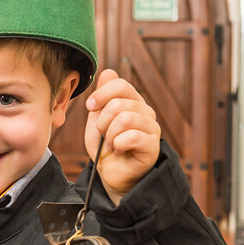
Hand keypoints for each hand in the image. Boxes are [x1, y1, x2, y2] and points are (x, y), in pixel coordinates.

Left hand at [84, 69, 160, 201]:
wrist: (110, 173)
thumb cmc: (104, 146)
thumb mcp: (97, 119)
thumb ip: (102, 97)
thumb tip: (108, 71)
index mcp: (133, 101)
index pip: (120, 84)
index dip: (101, 94)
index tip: (90, 106)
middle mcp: (146, 111)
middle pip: (118, 104)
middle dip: (102, 122)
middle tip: (103, 135)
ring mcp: (152, 128)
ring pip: (124, 119)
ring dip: (109, 134)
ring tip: (110, 144)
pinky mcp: (153, 146)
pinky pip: (131, 137)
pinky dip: (117, 145)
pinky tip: (118, 150)